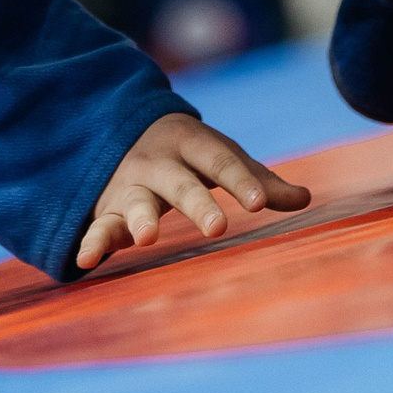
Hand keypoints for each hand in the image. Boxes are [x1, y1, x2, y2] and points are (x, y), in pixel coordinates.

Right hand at [76, 113, 310, 271]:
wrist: (120, 131)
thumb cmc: (187, 154)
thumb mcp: (220, 157)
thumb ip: (259, 180)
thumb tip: (306, 199)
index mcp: (192, 144)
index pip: (221, 160)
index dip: (241, 181)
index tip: (259, 203)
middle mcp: (160, 163)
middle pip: (180, 183)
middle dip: (197, 203)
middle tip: (217, 227)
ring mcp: (131, 186)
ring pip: (136, 201)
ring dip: (140, 218)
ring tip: (147, 239)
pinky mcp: (108, 210)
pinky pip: (99, 225)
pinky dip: (92, 242)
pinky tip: (86, 261)